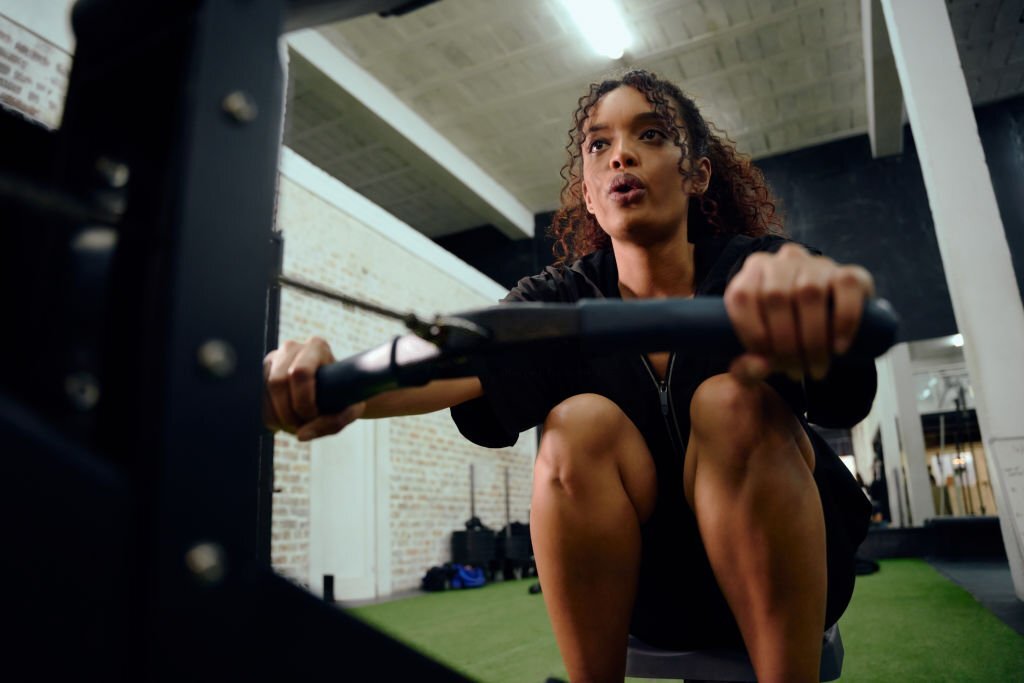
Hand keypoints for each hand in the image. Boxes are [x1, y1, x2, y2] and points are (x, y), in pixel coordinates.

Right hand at [263, 336, 364, 440]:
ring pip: (264, 390)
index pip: (300, 373)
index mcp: (317, 347)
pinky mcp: (262, 372)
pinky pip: (256, 397)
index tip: (313, 416)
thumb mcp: (351, 411)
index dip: (303, 401)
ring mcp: (274, 358)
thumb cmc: (346, 398)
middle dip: (288, 412)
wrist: (337, 392)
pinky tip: (282, 421)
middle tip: (302, 425)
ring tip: (294, 424)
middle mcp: (292, 347)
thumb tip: (300, 435)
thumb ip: (332, 423)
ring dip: (277, 416)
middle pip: (278, 382)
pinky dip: (268, 415)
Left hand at [724, 243, 874, 383]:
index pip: (742, 296)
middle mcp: (782, 261)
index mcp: (752, 273)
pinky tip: (838, 348)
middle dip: (785, 343)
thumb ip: (745, 369)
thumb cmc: (785, 339)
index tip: (765, 363)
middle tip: (795, 372)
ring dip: (813, 339)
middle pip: (776, 296)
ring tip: (815, 368)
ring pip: (809, 292)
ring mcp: (817, 263)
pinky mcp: (850, 271)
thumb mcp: (759, 354)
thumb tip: (760, 368)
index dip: (752, 333)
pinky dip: (843, 322)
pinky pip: (846, 286)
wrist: (830, 327)